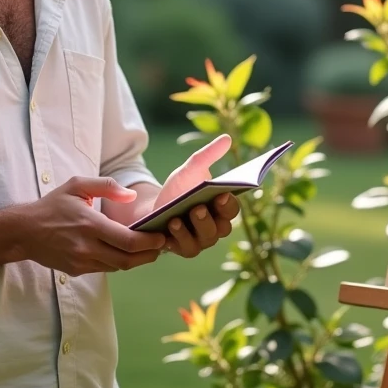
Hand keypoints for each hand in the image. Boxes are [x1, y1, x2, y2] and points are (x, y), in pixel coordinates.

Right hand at [18, 176, 166, 276]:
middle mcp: (87, 247)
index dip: (149, 242)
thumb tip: (131, 195)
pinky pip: (104, 269)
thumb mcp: (77, 186)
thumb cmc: (52, 205)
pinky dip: (117, 262)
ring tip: (147, 250)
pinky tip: (124, 252)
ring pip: (117, 267)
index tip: (161, 237)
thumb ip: (106, 186)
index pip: (128, 241)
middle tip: (161, 247)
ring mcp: (81, 261)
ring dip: (135, 260)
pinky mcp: (76, 270)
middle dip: (149, 255)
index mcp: (90, 225)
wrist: (24, 231)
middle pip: (127, 260)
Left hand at [153, 135, 239, 257]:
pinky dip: (180, 237)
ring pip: (206, 239)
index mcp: (222, 209)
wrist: (154, 206)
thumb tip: (227, 138)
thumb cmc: (178, 188)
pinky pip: (187, 247)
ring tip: (183, 215)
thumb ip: (208, 155)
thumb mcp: (190, 169)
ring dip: (195, 227)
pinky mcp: (184, 249)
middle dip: (212, 217)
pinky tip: (172, 224)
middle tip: (201, 206)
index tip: (222, 194)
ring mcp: (201, 241)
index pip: (233, 210)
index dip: (229, 204)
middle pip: (223, 228)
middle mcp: (216, 228)